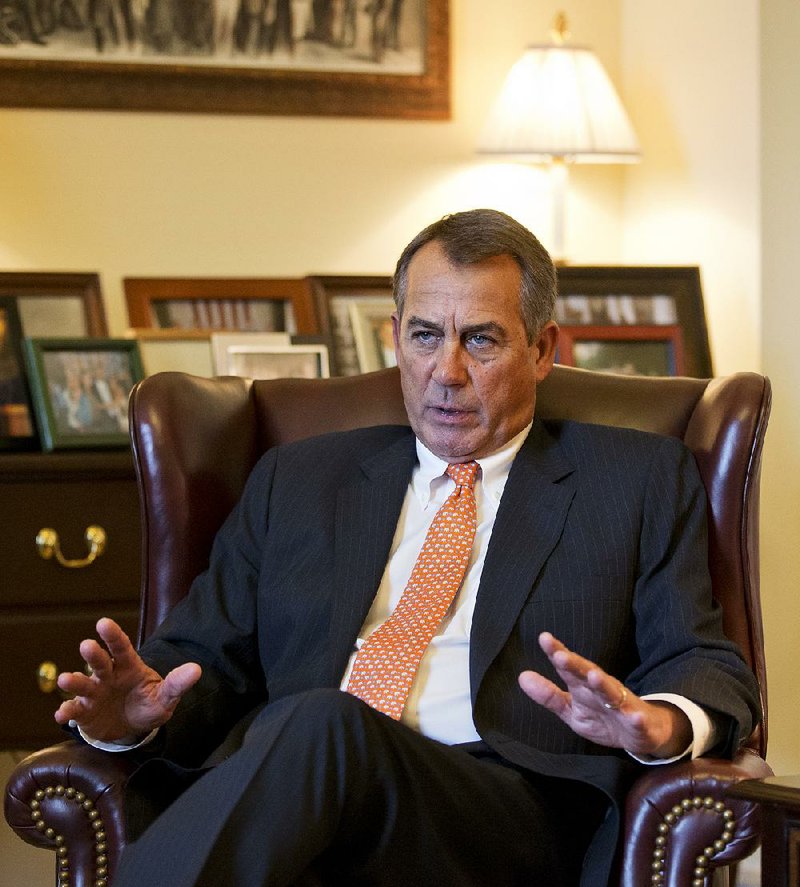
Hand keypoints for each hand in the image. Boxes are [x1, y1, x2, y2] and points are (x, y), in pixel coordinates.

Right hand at [54, 617, 200, 743]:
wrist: (133, 728)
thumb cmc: (148, 704)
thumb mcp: (165, 696)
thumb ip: (177, 684)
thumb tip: (196, 670)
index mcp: (129, 667)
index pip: (121, 647)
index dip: (113, 635)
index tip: (103, 622)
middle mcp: (108, 676)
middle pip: (100, 661)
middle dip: (93, 654)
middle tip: (86, 645)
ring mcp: (94, 693)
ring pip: (82, 684)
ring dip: (73, 681)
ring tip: (65, 679)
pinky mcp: (85, 712)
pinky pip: (74, 710)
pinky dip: (66, 711)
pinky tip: (61, 715)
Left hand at [518, 632, 690, 757]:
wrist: (641, 733)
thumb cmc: (602, 718)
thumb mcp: (571, 709)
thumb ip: (549, 695)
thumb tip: (522, 677)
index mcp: (583, 686)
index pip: (568, 667)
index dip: (556, 653)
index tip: (544, 638)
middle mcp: (601, 689)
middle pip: (588, 673)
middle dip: (576, 664)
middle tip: (561, 656)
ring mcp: (622, 704)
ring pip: (612, 692)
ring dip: (603, 684)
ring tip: (594, 676)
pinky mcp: (639, 722)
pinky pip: (637, 719)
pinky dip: (636, 717)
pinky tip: (634, 716)